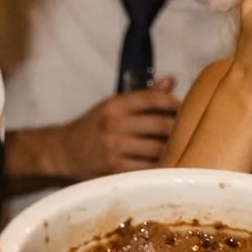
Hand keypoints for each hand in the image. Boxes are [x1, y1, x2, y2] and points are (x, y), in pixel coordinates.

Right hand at [52, 78, 181, 178]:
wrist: (64, 152)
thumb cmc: (95, 127)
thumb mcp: (113, 106)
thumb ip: (143, 96)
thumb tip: (171, 80)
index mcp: (114, 104)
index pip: (153, 98)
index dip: (174, 103)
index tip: (184, 108)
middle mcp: (113, 124)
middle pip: (161, 125)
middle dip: (179, 129)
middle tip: (188, 132)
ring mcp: (114, 148)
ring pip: (158, 149)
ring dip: (173, 150)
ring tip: (180, 149)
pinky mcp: (115, 170)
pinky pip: (148, 168)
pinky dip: (161, 166)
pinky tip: (167, 164)